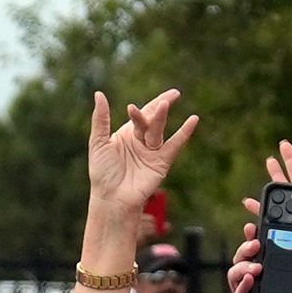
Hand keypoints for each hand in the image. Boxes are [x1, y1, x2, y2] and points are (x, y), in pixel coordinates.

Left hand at [85, 88, 199, 223]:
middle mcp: (142, 141)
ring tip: (166, 103)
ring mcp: (152, 152)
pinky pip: (175, 145)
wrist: (112, 198)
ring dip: (162, 117)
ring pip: (158, 130)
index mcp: (127, 134)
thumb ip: (101, 119)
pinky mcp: (161, 162)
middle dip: (160, 106)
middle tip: (173, 94)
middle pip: (153, 119)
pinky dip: (184, 133)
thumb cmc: (102, 173)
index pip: (141, 114)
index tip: (132, 108)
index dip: (142, 108)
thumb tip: (99, 94)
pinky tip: (193, 120)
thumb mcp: (98, 142)